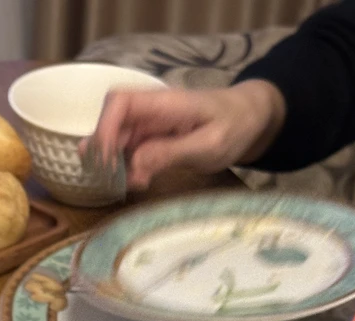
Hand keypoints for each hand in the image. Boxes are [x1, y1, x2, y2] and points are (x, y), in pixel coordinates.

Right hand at [85, 80, 286, 189]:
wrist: (250, 117)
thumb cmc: (235, 126)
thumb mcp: (209, 145)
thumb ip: (172, 153)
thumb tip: (134, 166)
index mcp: (165, 102)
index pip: (119, 102)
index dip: (105, 128)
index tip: (107, 161)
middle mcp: (151, 110)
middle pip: (111, 122)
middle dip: (104, 152)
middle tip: (112, 182)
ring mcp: (150, 124)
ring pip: (116, 138)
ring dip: (113, 163)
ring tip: (121, 185)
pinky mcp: (153, 139)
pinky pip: (129, 151)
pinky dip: (124, 168)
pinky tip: (133, 181)